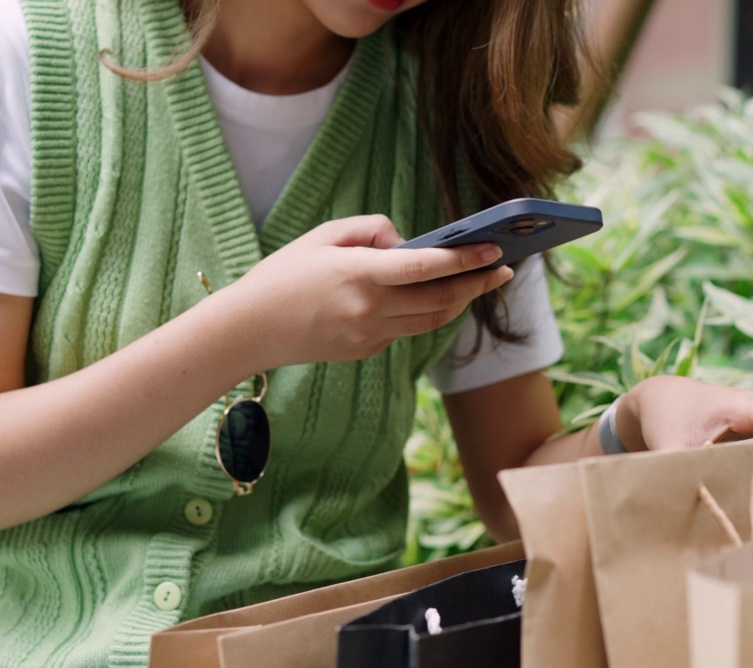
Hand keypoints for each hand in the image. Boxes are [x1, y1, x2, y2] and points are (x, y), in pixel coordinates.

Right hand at [224, 215, 512, 366]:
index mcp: (358, 275)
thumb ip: (371, 230)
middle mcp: (369, 310)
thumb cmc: (283, 275)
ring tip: (482, 282)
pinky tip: (440, 296)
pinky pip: (406, 330)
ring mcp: (369, 336)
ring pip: (431, 320)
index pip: (425, 268)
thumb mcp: (322, 236)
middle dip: (477, 283)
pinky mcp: (366, 351)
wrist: (248, 331)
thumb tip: (408, 243)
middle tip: (504, 267)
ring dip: (461, 301)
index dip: (464, 259)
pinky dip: (427, 312)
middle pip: (440, 300)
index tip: (494, 250)